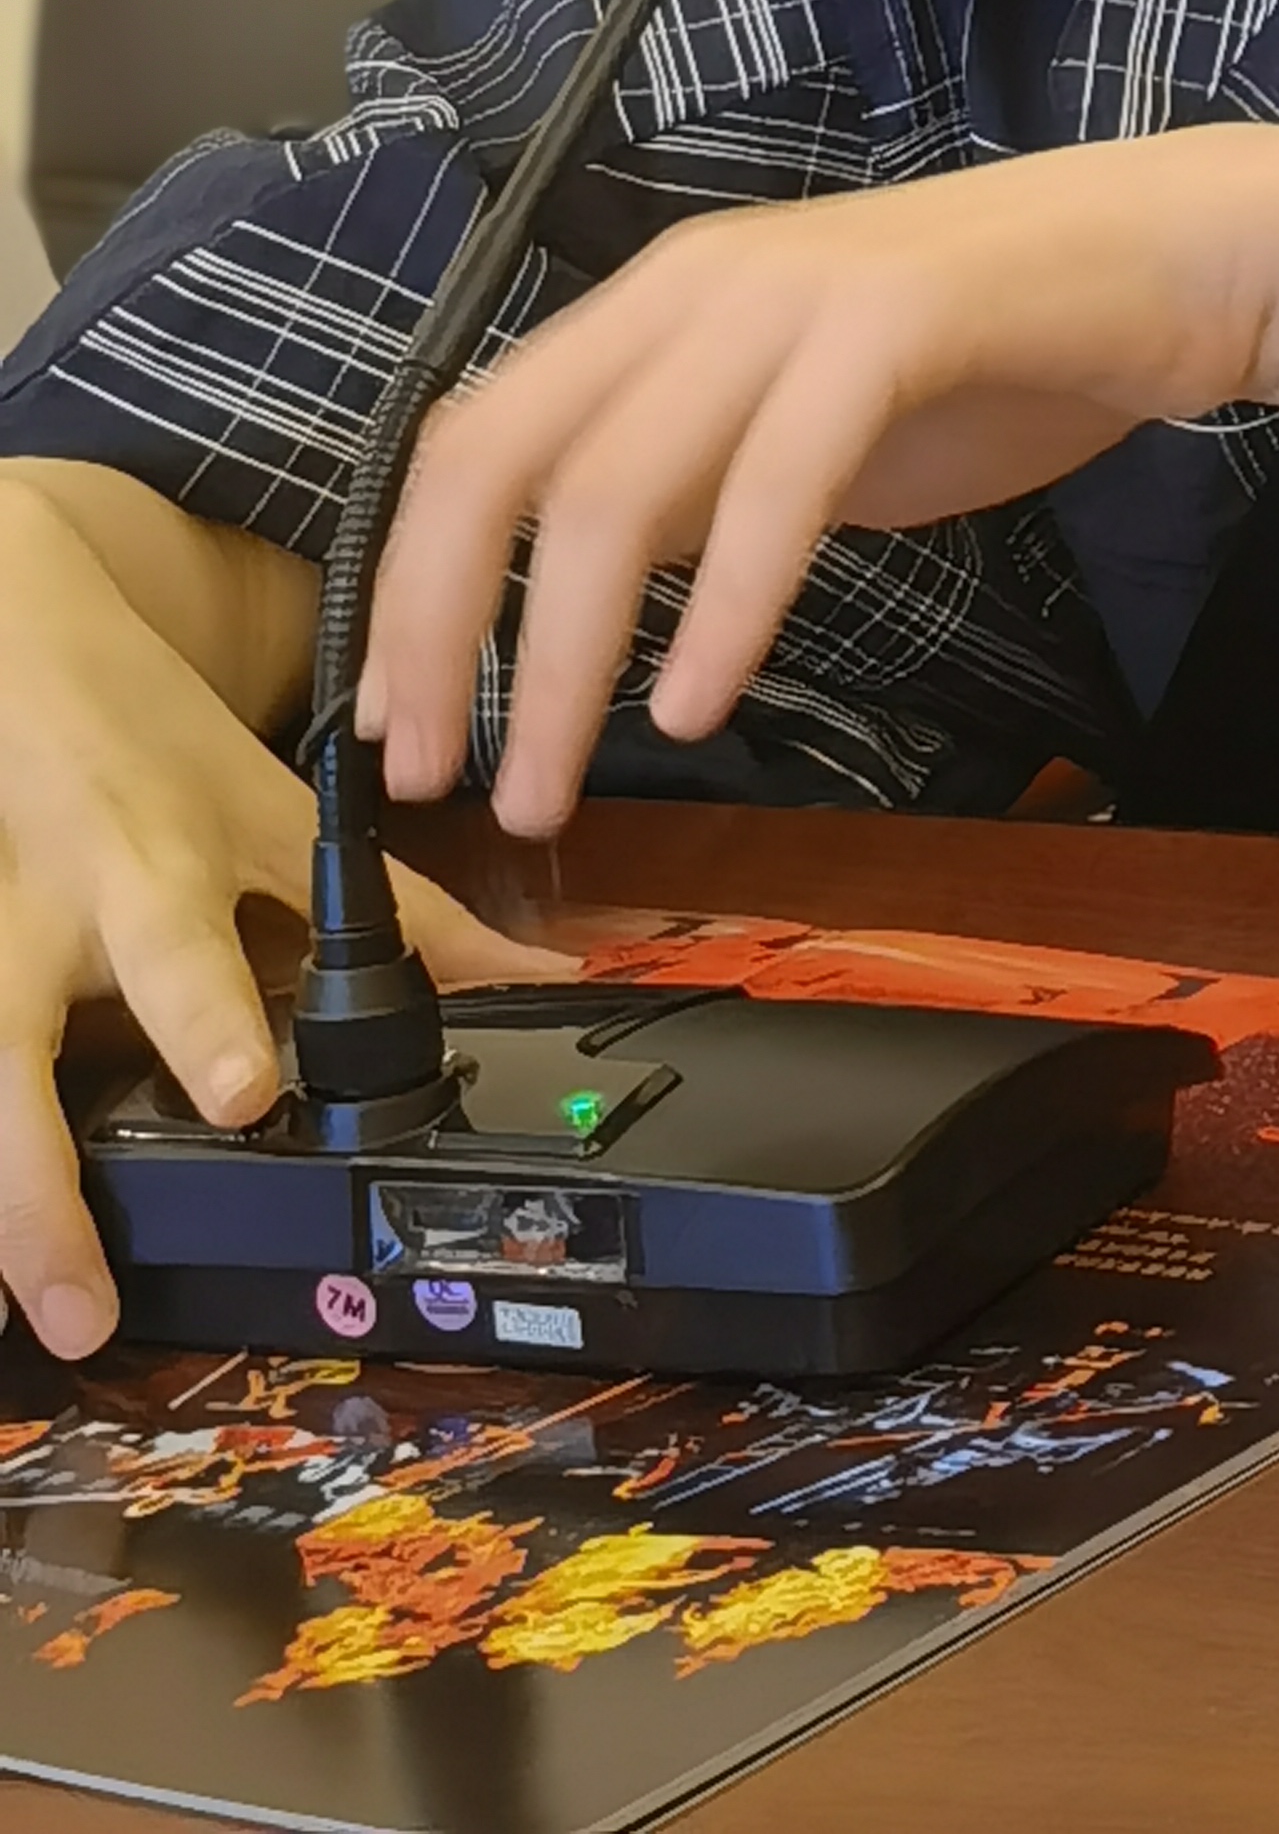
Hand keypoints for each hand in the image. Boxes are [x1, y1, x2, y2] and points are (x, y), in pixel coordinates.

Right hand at [0, 489, 566, 1361]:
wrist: (19, 648)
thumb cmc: (160, 749)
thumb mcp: (283, 814)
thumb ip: (410, 912)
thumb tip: (542, 976)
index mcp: (158, 873)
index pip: (188, 952)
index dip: (210, 1025)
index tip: (240, 1094)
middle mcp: (54, 920)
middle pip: (27, 1028)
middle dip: (50, 1155)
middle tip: (88, 1273)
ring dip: (1, 1201)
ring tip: (35, 1314)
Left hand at [363, 125, 1278, 838]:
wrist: (1186, 257)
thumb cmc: (1005, 348)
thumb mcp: (807, 420)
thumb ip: (699, 482)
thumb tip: (588, 595)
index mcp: (665, 302)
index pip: (476, 439)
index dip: (411, 585)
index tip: (398, 723)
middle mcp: (701, 282)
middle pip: (507, 460)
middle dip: (444, 629)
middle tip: (438, 773)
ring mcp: (795, 295)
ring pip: (617, 482)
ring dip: (566, 655)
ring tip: (554, 780)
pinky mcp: (895, 322)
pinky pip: (776, 479)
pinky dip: (726, 605)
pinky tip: (698, 704)